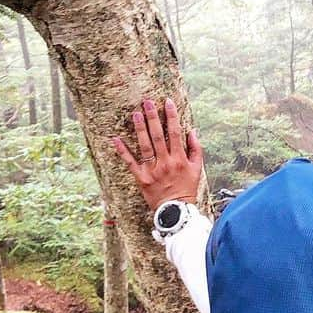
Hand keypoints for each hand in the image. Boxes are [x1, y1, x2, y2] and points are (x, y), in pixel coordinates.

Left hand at [113, 96, 203, 211]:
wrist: (176, 211)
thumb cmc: (187, 189)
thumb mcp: (197, 169)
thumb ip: (196, 149)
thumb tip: (192, 131)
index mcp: (179, 159)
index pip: (175, 133)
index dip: (172, 116)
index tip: (168, 102)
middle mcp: (166, 162)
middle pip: (158, 136)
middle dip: (153, 117)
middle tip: (147, 102)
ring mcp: (152, 170)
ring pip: (145, 146)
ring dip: (140, 129)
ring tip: (136, 114)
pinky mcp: (141, 178)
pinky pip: (130, 163)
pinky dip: (122, 151)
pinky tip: (115, 139)